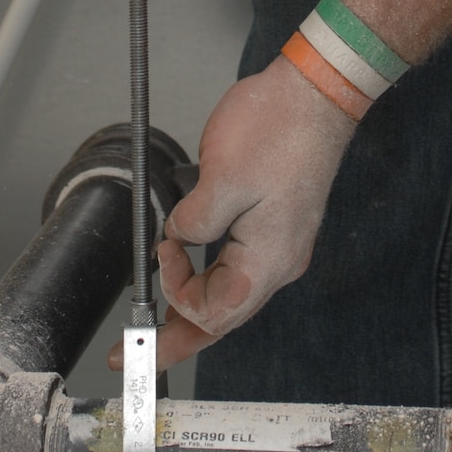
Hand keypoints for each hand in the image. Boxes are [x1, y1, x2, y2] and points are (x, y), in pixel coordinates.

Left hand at [141, 57, 356, 368]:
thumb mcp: (223, 177)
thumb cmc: (279, 126)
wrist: (317, 92)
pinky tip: (188, 269)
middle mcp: (278, 261)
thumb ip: (195, 221)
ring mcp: (279, 243)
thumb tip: (179, 238)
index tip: (161, 250)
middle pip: (223, 317)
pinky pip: (236, 265)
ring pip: (229, 293)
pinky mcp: (275, 223)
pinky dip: (208, 275)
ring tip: (156, 325)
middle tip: (135, 359)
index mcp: (267, 259)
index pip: (214, 311)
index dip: (177, 292)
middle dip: (178, 340)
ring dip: (192, 307)